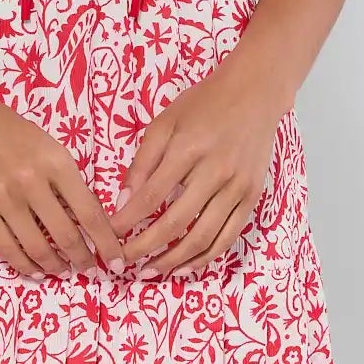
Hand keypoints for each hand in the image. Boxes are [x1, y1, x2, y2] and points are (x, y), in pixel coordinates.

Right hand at [0, 77, 126, 278]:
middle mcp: (32, 183)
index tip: (116, 260)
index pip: (89, 212)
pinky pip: (6, 248)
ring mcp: (4, 199)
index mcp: (57, 163)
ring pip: (37, 247)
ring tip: (62, 271)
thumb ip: (66, 181)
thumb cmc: (10, 131)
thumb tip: (87, 220)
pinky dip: (24, 265)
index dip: (105, 242)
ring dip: (54, 266)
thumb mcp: (49, 148)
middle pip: (66, 235)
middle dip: (82, 260)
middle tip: (89, 270)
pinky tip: (35, 271)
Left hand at [109, 65, 281, 275]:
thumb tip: (124, 200)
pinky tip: (185, 267)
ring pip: (203, 237)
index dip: (127, 220)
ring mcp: (237, 188)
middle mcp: (215, 172)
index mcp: (188, 149)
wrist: (254, 93)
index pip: (151, 195)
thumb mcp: (165, 122)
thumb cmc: (203, 104)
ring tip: (150, 270)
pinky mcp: (252, 197)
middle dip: (145, 247)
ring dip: (174, 260)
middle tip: (123, 261)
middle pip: (176, 222)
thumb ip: (143, 161)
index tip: (109, 234)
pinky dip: (205, 257)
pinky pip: (228, 237)